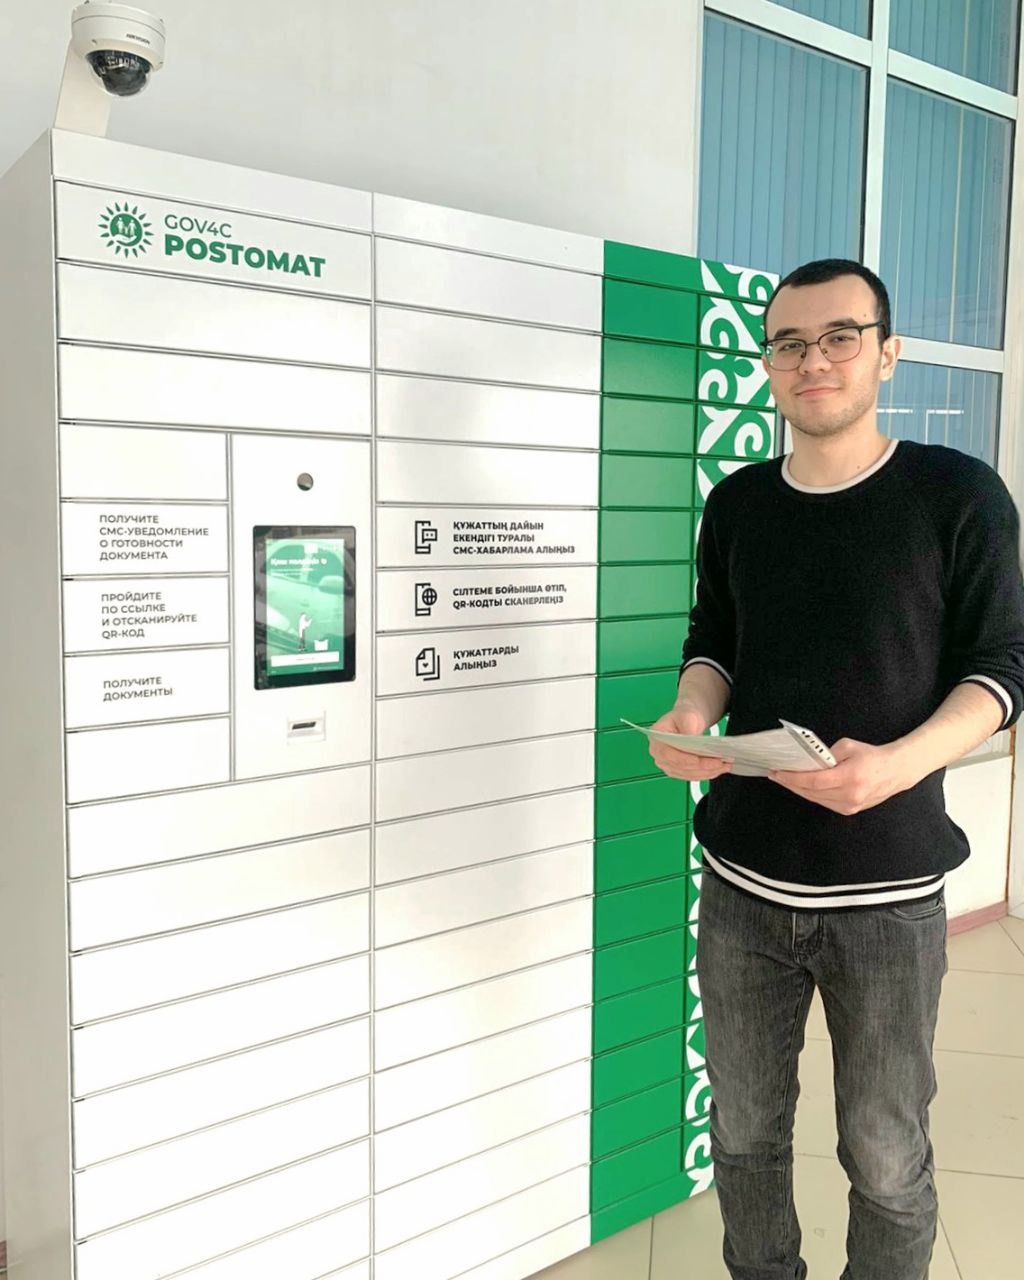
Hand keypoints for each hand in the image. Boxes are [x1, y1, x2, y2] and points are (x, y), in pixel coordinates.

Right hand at [649, 707, 732, 782]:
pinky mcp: (678, 771)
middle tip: (720, 762)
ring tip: (723, 766)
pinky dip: (706, 774)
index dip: (682, 759)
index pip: (667, 754)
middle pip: (680, 766)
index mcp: (657, 739)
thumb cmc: (684, 717)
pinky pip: (692, 776)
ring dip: (707, 772)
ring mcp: (668, 765)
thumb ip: (688, 727)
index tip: (698, 760)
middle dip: (702, 766)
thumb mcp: (687, 715)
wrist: (687, 721)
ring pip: (688, 774)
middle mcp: (659, 755)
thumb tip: (693, 739)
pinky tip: (717, 770)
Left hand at [767, 737, 916, 814]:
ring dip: (798, 790)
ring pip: (816, 799)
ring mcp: (850, 806)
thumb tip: (807, 762)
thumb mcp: (848, 746)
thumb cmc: (871, 755)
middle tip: (775, 775)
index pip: (813, 781)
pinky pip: (824, 802)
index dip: (792, 778)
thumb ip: (826, 754)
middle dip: (791, 784)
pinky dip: (811, 794)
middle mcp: (850, 795)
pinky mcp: (850, 810)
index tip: (777, 772)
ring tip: (785, 780)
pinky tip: (802, 787)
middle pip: (811, 792)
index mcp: (850, 777)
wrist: (895, 771)